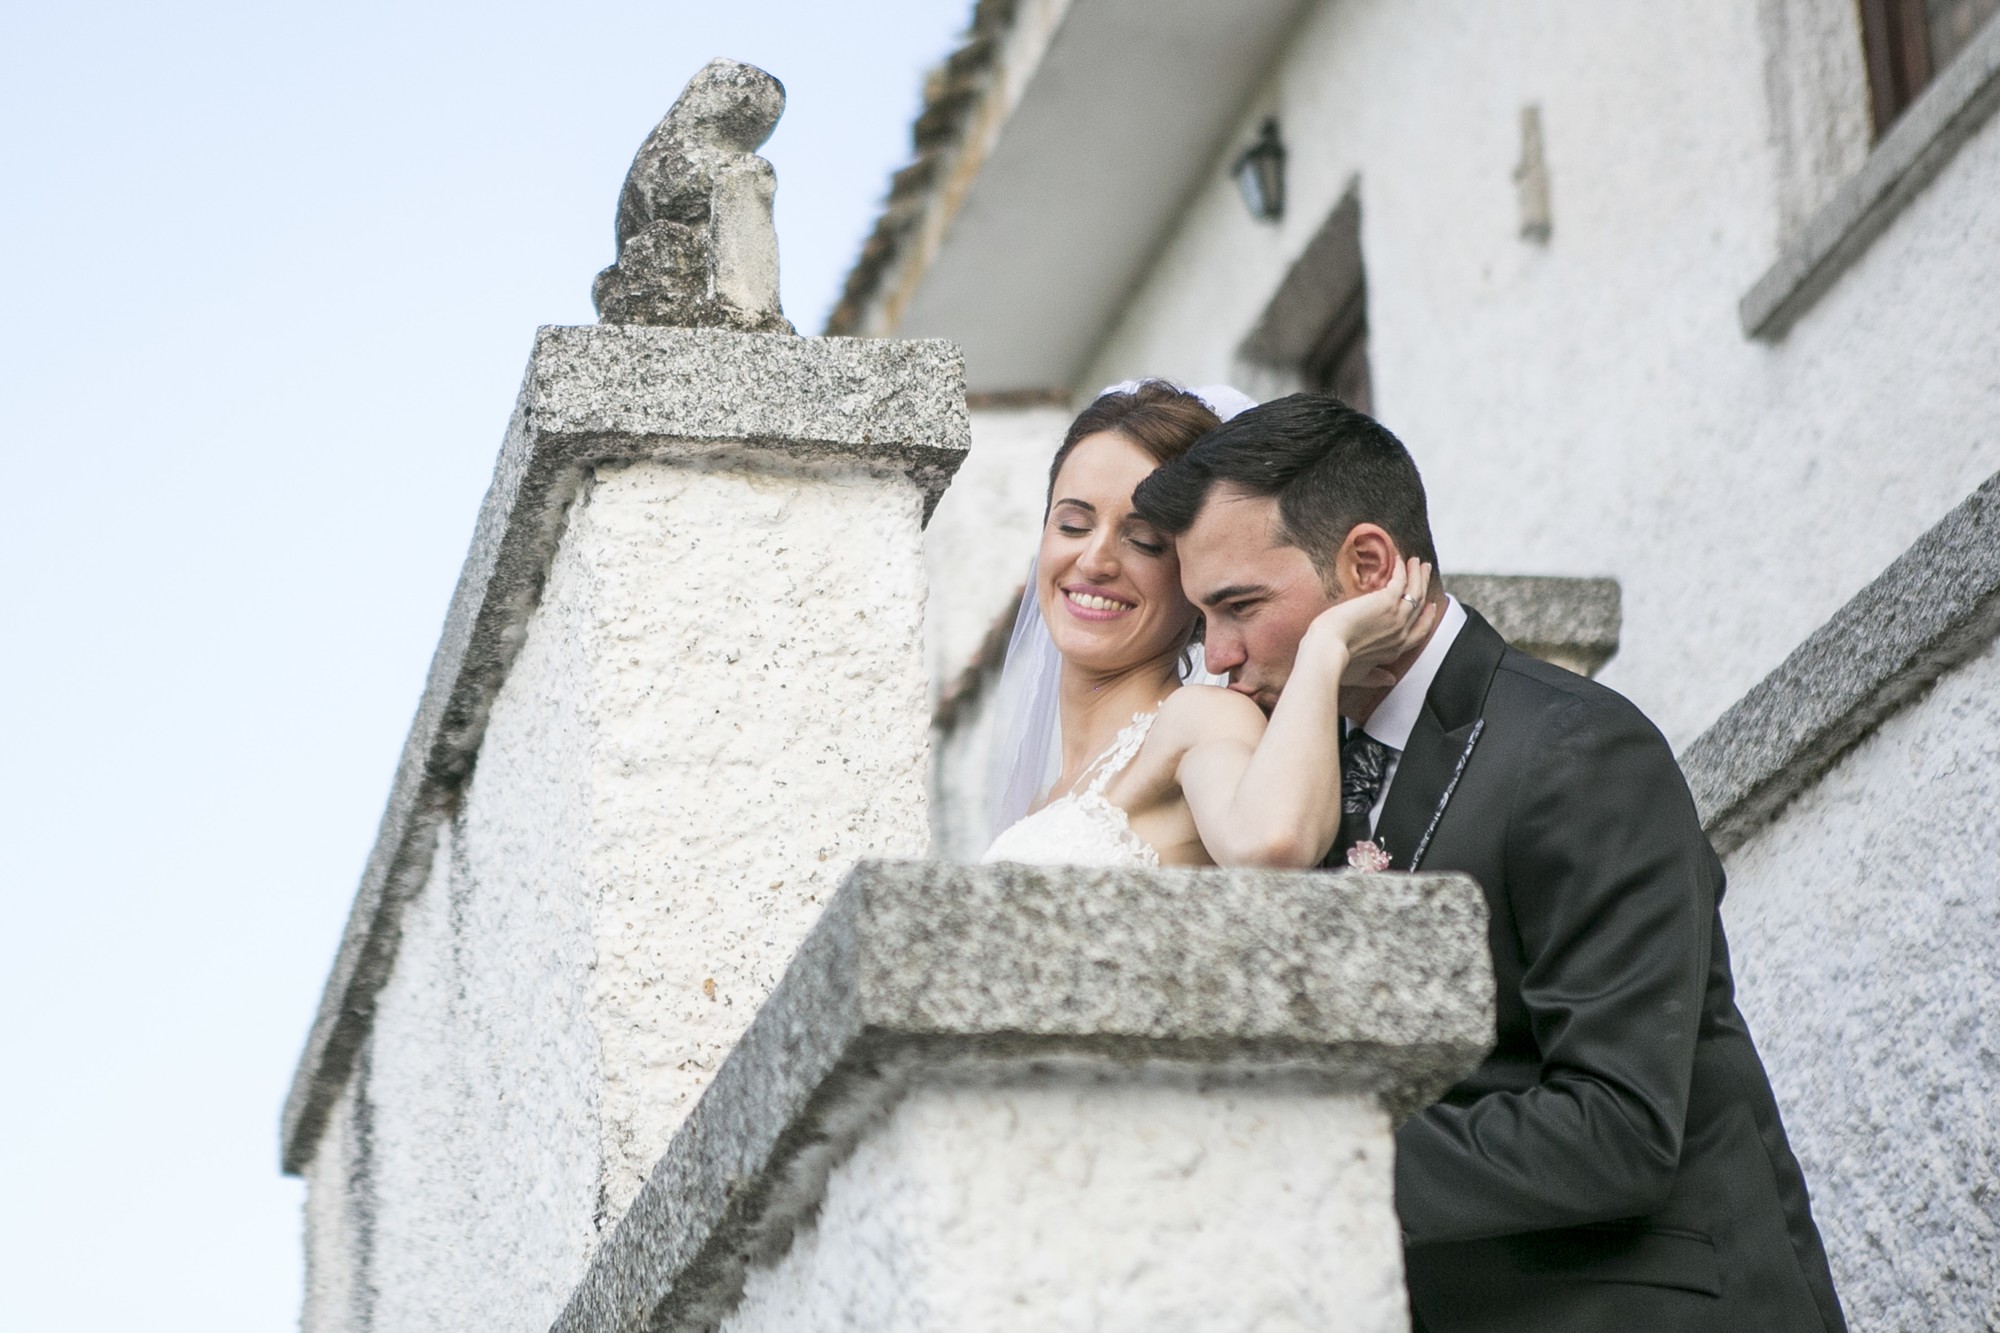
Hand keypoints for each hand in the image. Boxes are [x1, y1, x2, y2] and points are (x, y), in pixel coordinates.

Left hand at [1303, 558, 1437, 687]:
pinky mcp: (1386, 601)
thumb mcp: (1360, 675)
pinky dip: (1401, 569)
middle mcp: (1400, 633)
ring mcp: (1396, 617)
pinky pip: (1400, 581)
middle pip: (1420, 607)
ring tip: (1417, 562)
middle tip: (1425, 573)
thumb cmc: (1337, 665)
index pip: (1419, 632)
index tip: (1429, 606)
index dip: (1426, 617)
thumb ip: (1376, 677)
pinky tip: (1398, 559)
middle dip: (1424, 587)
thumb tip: (1390, 680)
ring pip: (1415, 591)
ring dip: (1418, 574)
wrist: (1327, 651)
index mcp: (1395, 650)